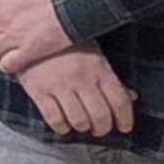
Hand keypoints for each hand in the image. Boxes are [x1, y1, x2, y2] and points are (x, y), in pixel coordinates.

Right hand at [14, 45, 135, 137]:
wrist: (32, 34)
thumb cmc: (66, 46)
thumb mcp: (94, 55)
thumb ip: (112, 79)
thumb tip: (131, 97)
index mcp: (99, 69)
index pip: (120, 101)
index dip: (125, 119)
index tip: (124, 127)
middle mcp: (81, 78)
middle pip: (100, 116)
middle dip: (103, 128)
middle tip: (100, 129)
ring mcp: (59, 85)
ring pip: (79, 121)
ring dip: (83, 128)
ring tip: (82, 125)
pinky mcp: (39, 91)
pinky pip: (54, 119)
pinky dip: (62, 128)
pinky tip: (63, 125)